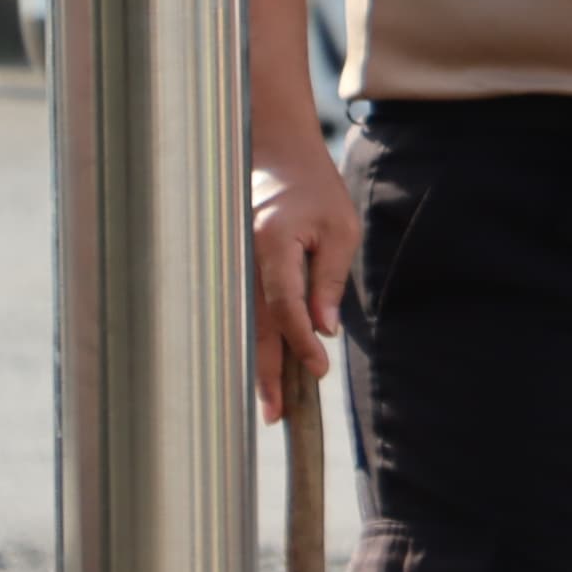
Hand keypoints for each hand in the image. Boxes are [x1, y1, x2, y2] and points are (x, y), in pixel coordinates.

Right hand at [251, 137, 356, 425]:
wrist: (273, 155)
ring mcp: (231, 266)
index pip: (284, 307)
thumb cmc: (315, 190)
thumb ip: (329, 278)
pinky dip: (252, 342)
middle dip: (267, 372)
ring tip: (267, 406)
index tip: (318, 370)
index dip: (301, 342)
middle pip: (255, 327)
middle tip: (276, 416)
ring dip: (256, 365)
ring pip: (244, 325)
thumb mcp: (340, 228)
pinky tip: (260, 370)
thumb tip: (324, 328)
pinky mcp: (231, 270)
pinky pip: (242, 312)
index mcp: (271, 245)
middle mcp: (242, 260)